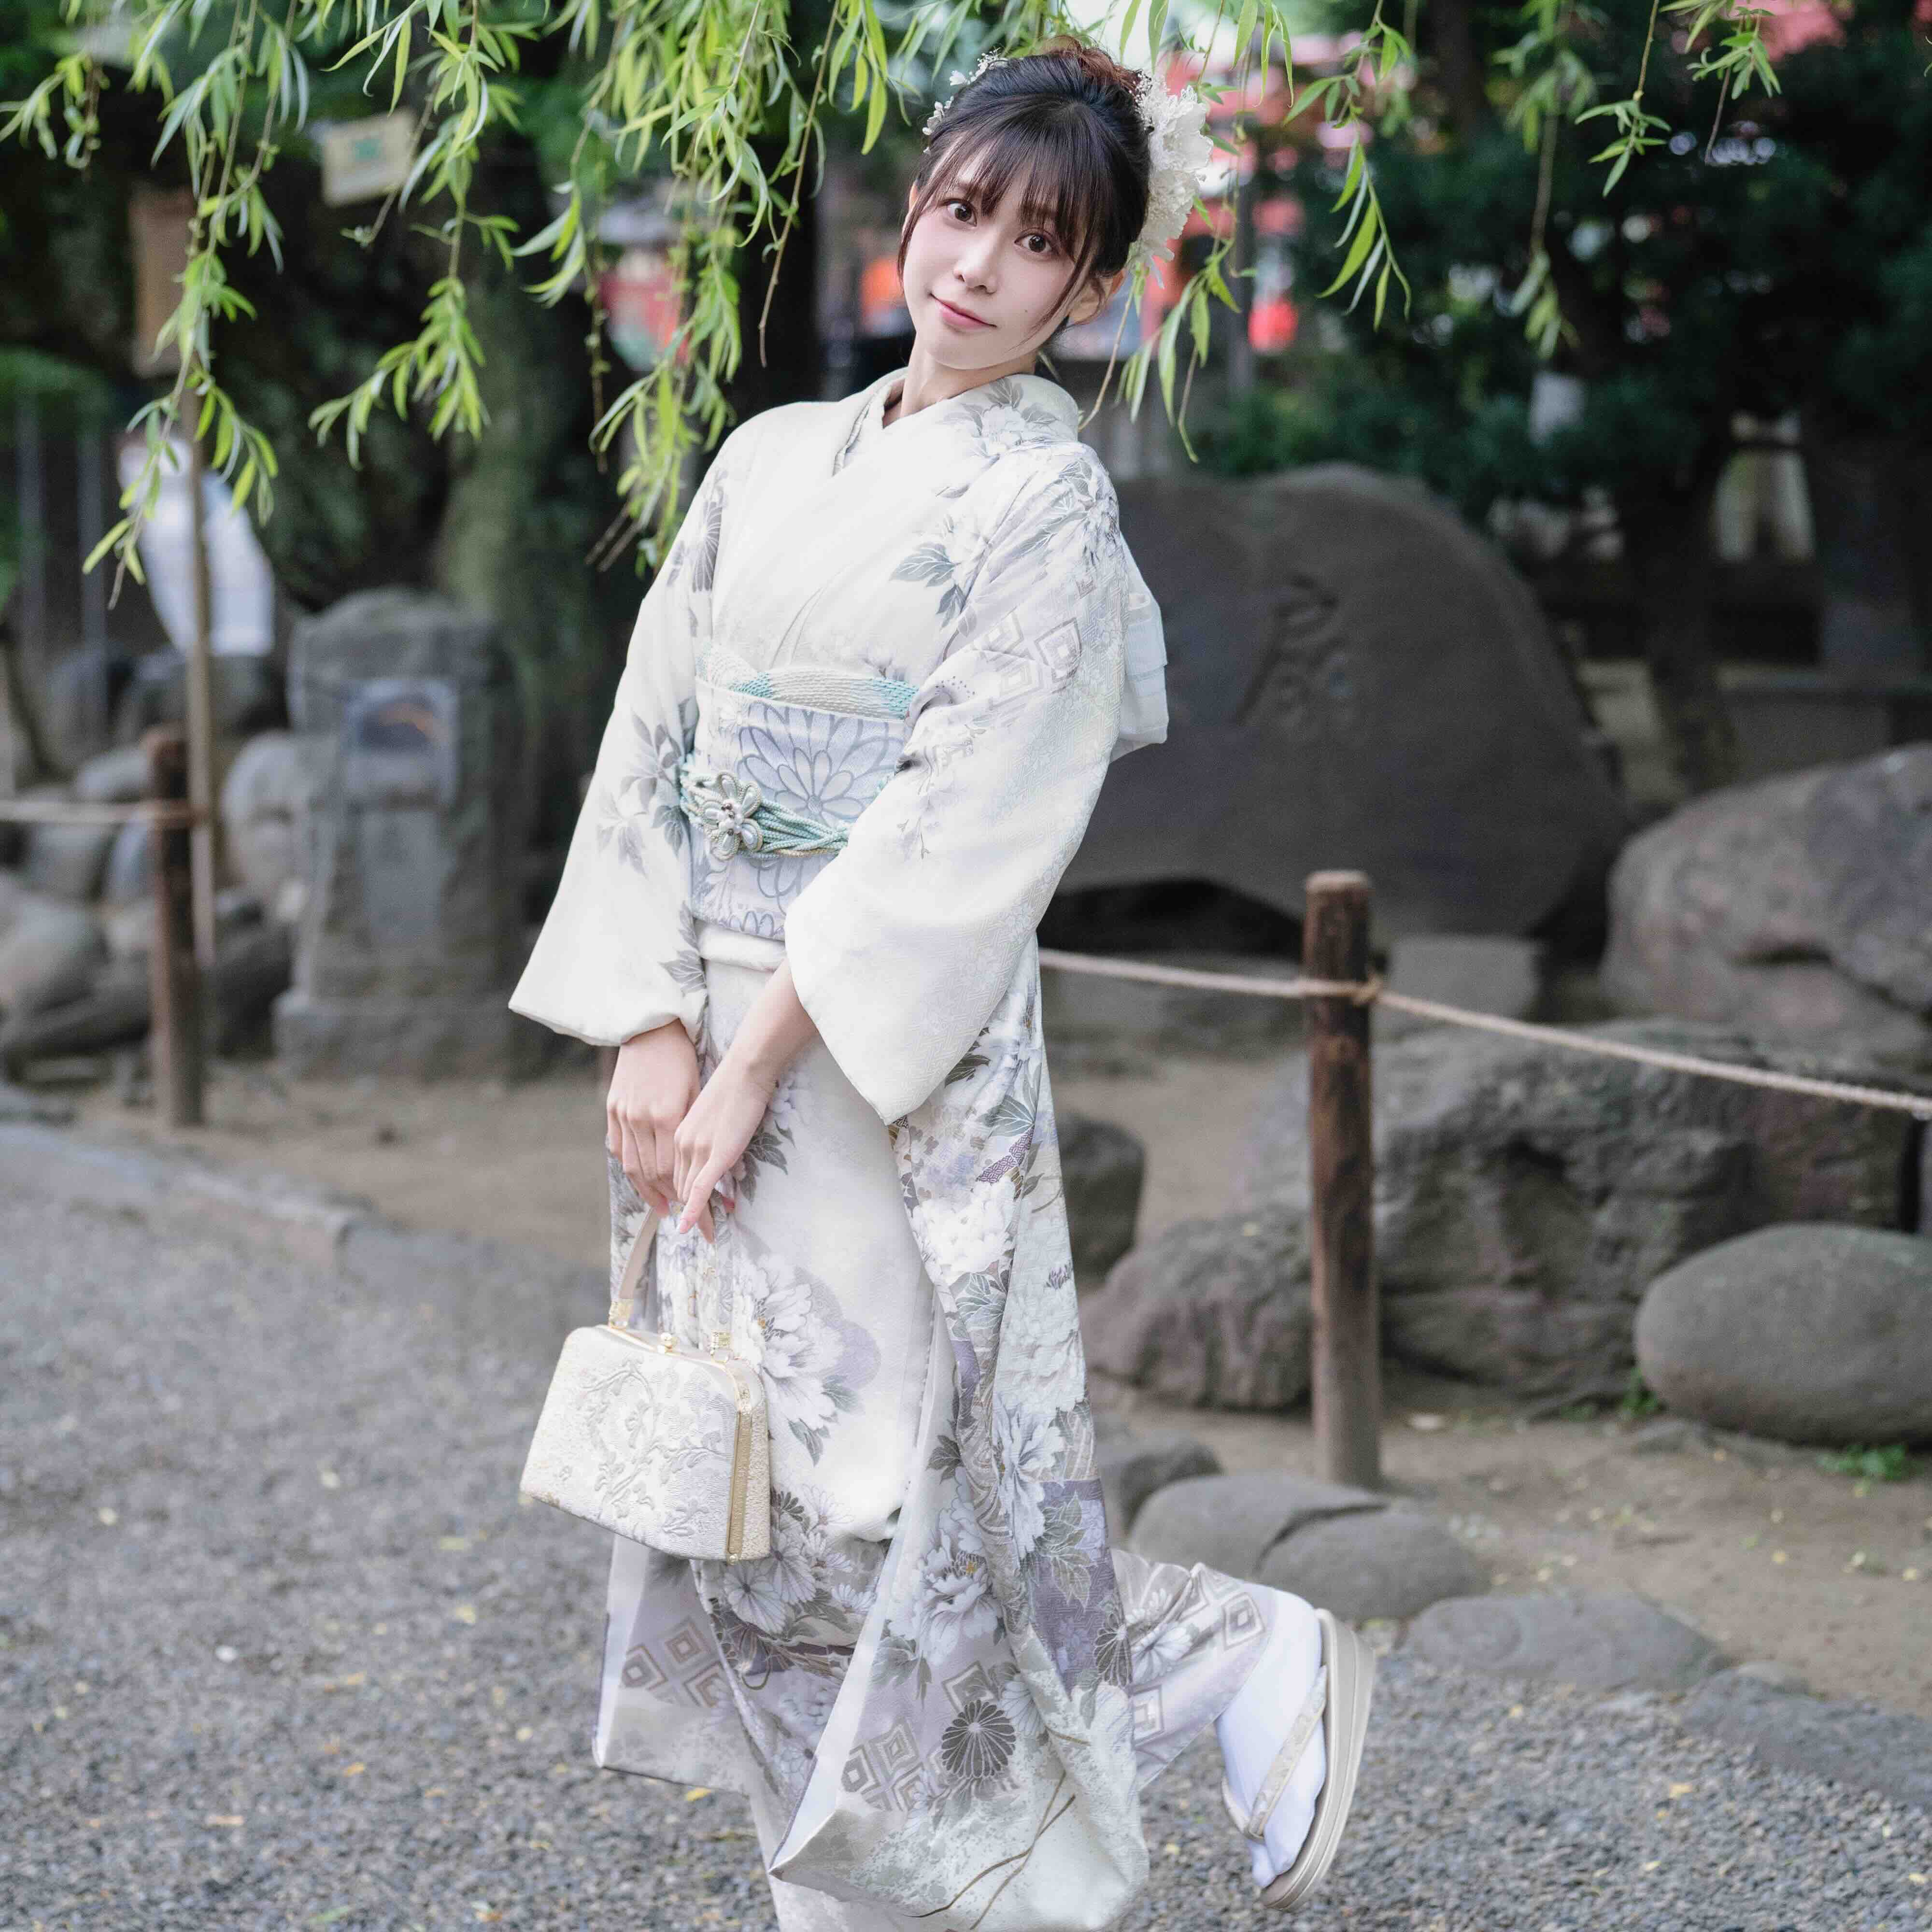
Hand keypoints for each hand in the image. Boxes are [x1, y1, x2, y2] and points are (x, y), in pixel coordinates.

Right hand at [606, 1022, 701, 1219]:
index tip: (693, 1204)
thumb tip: (701, 1161)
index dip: (682, 1190)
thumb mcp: (695, 1092)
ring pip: (631, 1165)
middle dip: (667, 1196)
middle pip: (651, 1172)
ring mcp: (623, 1115)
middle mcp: (641, 1119)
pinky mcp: (613, 1109)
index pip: (671, 1168)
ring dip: (646, 1189)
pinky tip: (641, 1180)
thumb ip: (692, 1127)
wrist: (651, 1031)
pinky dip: (629, 1167)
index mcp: (666, 1116)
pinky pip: (618, 1148)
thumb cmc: (681, 1060)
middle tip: (680, 1212)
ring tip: (662, 1206)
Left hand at [671, 1061, 779, 1239]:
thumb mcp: (713, 1116)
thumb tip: (720, 1158)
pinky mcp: (715, 1155)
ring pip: (690, 1193)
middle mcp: (681, 1144)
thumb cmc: (735, 1088)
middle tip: (706, 1232)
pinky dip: (694, 1211)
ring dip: (699, 1215)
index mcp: (677, 1134)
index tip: (693, 1213)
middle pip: (680, 1189)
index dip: (684, 1197)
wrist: (744, 1071)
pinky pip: (701, 1190)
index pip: (675, 1175)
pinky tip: (689, 1227)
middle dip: (692, 1212)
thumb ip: (709, 1138)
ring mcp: (696, 1150)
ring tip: (710, 1233)